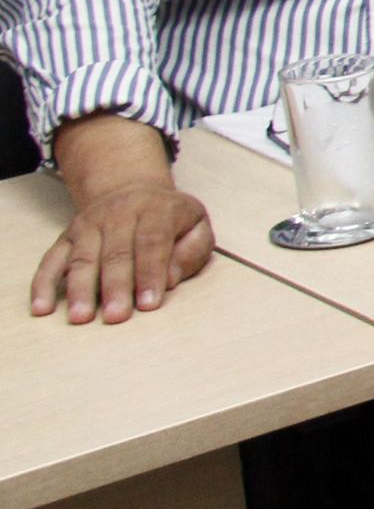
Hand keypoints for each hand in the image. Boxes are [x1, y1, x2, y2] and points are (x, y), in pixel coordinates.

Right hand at [30, 181, 215, 322]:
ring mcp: (88, 225)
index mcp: (156, 210)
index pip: (152, 243)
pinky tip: (41, 308)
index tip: (148, 305)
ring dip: (80, 289)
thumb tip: (170, 279)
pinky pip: (51, 261)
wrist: (133, 191)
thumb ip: (192, 251)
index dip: (150, 274)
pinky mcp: (66, 237)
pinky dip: (43, 285)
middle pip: (115, 253)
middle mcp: (118, 213)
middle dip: (115, 287)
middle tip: (116, 316)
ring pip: (82, 258)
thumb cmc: (170, 219)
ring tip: (80, 317)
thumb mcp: (196, 226)